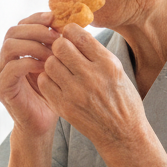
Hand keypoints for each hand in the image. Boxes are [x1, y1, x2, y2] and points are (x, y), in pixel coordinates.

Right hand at [0, 12, 62, 136]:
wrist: (40, 125)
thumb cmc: (50, 96)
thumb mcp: (54, 66)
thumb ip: (55, 47)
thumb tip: (70, 23)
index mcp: (14, 53)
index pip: (20, 26)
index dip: (37, 19)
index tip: (55, 19)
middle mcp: (2, 60)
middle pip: (12, 32)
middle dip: (36, 30)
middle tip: (56, 36)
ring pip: (10, 46)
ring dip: (34, 46)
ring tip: (52, 52)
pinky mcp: (1, 87)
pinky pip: (13, 67)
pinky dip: (31, 63)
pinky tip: (46, 67)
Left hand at [38, 24, 144, 149]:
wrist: (122, 134)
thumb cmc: (122, 100)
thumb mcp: (118, 71)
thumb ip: (96, 53)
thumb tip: (74, 34)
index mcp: (108, 64)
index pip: (79, 35)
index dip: (70, 31)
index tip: (70, 35)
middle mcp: (91, 76)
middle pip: (60, 46)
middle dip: (59, 46)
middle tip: (63, 52)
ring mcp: (76, 93)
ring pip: (50, 63)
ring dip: (53, 63)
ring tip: (61, 69)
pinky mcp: (64, 107)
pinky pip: (44, 82)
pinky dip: (48, 79)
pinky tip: (57, 82)